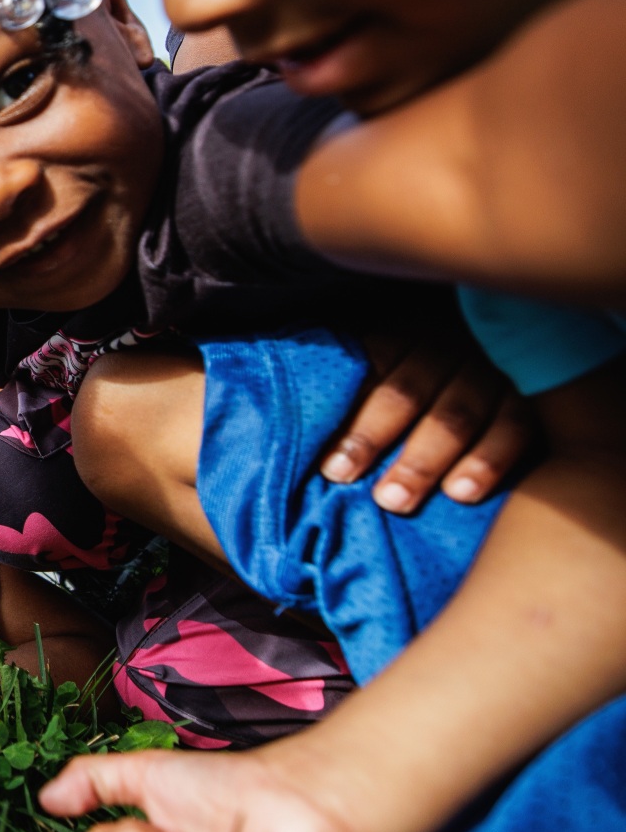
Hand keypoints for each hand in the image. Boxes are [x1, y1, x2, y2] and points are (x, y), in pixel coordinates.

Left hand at [321, 326, 534, 513]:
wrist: (523, 343)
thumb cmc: (434, 367)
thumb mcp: (399, 353)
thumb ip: (356, 381)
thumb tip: (292, 421)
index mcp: (409, 330)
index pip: (368, 367)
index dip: (342, 408)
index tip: (320, 454)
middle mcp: (451, 344)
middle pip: (406, 390)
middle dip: (372, 435)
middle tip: (341, 476)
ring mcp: (496, 367)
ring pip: (457, 414)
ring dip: (424, 459)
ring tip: (394, 501)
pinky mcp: (537, 394)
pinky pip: (513, 427)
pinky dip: (488, 461)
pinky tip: (462, 494)